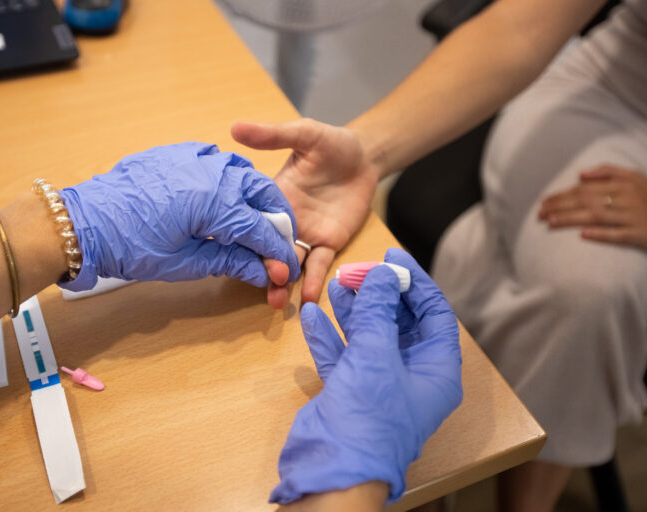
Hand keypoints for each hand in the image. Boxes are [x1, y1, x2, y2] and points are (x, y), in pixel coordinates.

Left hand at [58, 142, 299, 290]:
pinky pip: (216, 160)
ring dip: (256, 196)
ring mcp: (194, 157)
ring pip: (243, 173)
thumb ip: (229, 262)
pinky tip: (227, 196)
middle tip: (278, 243)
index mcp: (214, 201)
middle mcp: (211, 171)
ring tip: (257, 221)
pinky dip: (230, 178)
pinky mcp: (178, 154)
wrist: (85, 222)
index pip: (259, 229)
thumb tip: (262, 273)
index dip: (276, 253)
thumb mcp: (184, 262)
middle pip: (261, 193)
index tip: (284, 270)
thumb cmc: (129, 245)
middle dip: (276, 219)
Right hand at [232, 119, 379, 307]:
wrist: (366, 158)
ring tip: (275, 301)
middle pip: (267, 246)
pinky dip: (313, 281)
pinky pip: (319, 265)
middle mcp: (284, 220)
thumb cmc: (333, 144)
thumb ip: (273, 135)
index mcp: (272, 196)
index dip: (243, 233)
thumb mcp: (304, 134)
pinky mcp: (328, 243)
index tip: (230, 249)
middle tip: (257, 282)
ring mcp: (305, 234)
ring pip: (288, 262)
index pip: (252, 217)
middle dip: (261, 265)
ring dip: (280, 282)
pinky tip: (306, 298)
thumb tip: (236, 126)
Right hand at [271, 249, 462, 503]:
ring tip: (336, 284)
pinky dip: (329, 336)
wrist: (335, 468)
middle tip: (357, 270)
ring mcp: (379, 384)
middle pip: (400, 322)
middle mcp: (411, 375)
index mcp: (435, 369)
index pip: (433, 314)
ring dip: (353, 311)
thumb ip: (378, 310)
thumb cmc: (368, 414)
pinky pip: (343, 356)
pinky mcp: (350, 392)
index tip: (392, 257)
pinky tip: (312, 315)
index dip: (415, 282)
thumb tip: (381, 275)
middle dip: (378, 294)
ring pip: (369, 337)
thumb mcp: (377, 353)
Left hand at [539, 165, 646, 248]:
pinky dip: (601, 234)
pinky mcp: (639, 235)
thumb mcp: (634, 177)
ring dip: (572, 219)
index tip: (543, 202)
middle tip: (538, 214)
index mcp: (623, 184)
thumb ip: (608, 171)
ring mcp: (633, 217)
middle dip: (560, 207)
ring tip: (550, 223)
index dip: (562, 195)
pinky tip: (583, 235)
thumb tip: (580, 174)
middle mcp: (626, 199)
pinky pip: (618, 235)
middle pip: (587, 201)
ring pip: (597, 216)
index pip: (585, 189)